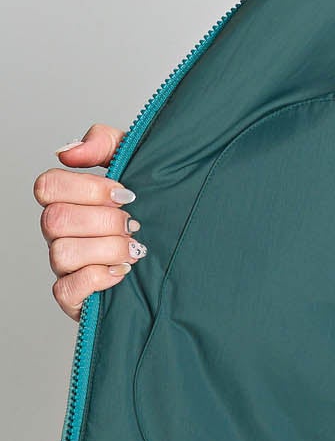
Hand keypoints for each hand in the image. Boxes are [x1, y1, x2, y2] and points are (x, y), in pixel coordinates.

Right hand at [34, 124, 143, 320]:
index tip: (124, 193)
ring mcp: (65, 265)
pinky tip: (123, 272)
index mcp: (70, 199)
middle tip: (134, 223)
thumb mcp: (139, 163)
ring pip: (62, 253)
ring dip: (107, 249)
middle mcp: (61, 232)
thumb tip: (68, 151)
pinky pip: (66, 290)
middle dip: (104, 220)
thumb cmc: (153, 206)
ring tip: (134, 250)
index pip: (47, 186)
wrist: (181, 254)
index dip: (86, 188)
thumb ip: (105, 144)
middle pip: (54, 220)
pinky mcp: (74, 297)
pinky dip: (98, 279)